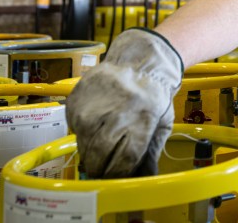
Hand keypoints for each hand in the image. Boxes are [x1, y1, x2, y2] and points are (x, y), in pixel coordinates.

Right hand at [66, 28, 182, 177]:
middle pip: (99, 156)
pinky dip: (84, 134)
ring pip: (83, 146)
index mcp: (140, 120)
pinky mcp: (75, 102)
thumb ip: (151, 152)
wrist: (139, 61)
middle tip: (105, 168)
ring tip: (102, 145)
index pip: (123, 161)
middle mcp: (113, 113)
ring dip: (91, 152)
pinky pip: (75, 130)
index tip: (119, 176)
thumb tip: (144, 177)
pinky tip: (96, 124)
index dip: (120, 173)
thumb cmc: (153, 94)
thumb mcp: (162, 122)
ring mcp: (91, 107)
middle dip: (102, 168)